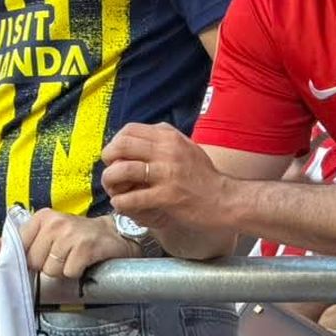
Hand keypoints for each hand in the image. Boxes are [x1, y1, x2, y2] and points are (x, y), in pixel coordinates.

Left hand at [20, 209, 134, 279]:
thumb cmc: (77, 235)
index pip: (19, 244)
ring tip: (73, 258)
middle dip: (47, 266)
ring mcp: (70, 235)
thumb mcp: (51, 230)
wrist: (112, 234)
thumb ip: (27, 239)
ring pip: (51, 270)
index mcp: (42, 217)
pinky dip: (76, 273)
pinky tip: (83, 262)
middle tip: (62, 257)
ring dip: (62, 270)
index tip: (38, 258)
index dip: (27, 257)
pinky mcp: (85, 248)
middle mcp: (54, 223)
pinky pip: (69, 273)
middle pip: (35, 261)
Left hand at [102, 122, 232, 232]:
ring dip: (110, 181)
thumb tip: (134, 136)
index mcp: (169, 137)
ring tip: (113, 190)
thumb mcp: (186, 147)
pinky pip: (132, 198)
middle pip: (121, 146)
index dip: (116, 141)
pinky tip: (121, 205)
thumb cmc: (204, 176)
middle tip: (110, 170)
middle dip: (108, 158)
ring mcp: (167, 174)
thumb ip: (162, 139)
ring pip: (122, 170)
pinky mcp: (167, 196)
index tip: (116, 154)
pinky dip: (121, 202)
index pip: (129, 130)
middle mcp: (167, 151)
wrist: (227, 200)